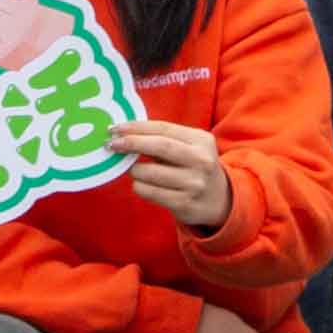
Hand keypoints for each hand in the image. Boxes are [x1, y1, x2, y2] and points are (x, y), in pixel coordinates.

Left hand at [108, 118, 235, 234]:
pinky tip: (141, 184)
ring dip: (133, 170)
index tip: (115, 128)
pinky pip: (150, 192)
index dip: (137, 127)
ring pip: (150, 173)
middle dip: (132, 143)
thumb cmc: (194, 166)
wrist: (220, 200)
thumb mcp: (189, 147)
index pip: (163, 129)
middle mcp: (201, 161)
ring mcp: (194, 184)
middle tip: (112, 144)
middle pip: (160, 146)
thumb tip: (125, 134)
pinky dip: (139, 186)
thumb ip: (163, 139)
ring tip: (131, 168)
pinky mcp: (184, 204)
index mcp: (201, 140)